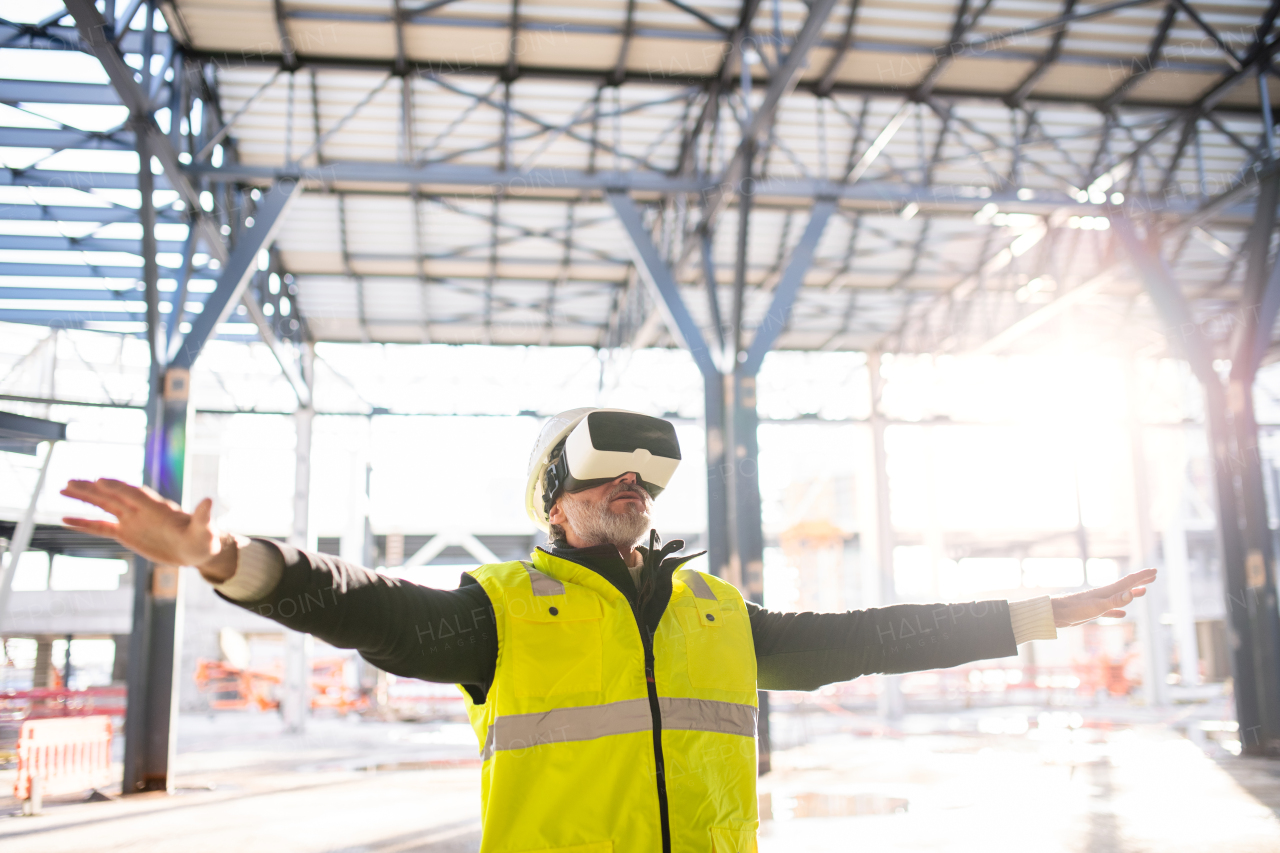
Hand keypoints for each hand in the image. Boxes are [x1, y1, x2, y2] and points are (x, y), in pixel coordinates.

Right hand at [60, 479, 238, 582]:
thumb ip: (203, 517)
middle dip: (93, 489)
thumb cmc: (203, 538)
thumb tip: (209, 501)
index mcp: (157, 507)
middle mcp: (141, 510)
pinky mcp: (126, 534)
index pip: (134, 494)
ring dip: (84, 498)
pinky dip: (84, 523)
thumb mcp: (205, 530)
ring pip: (103, 506)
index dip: (118, 487)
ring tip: (62, 489)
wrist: (198, 549)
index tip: (100, 480)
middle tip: (70, 481)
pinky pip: (101, 527)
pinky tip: (66, 519)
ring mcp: (132, 520)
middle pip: (113, 495)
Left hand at [1051, 568, 1157, 627]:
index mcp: (1108, 591)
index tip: (1155, 570)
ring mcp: (1099, 602)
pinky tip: (1122, 614)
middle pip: (1126, 586)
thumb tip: (1132, 593)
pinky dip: (1119, 610)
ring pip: (1120, 597)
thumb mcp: (1098, 607)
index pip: (1129, 581)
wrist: (1056, 614)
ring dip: (1132, 593)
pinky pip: (1110, 610)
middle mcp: (1105, 595)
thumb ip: (1115, 601)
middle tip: (1153, 576)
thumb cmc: (1075, 609)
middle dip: (1140, 580)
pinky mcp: (1093, 612)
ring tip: (1142, 591)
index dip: (1142, 576)